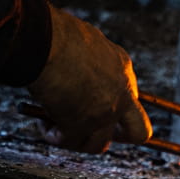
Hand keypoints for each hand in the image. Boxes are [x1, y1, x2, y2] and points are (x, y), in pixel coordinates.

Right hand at [25, 3, 152, 152]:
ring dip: (76, 138)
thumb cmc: (57, 34)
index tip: (91, 103)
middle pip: (137, 131)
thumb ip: (91, 64)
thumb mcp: (87, 44)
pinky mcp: (81, 125)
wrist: (44, 40)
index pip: (129, 98)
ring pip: (99, 144)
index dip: (111, 104)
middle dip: (117, 135)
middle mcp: (120, 93)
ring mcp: (104, 112)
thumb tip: (77, 75)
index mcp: (122, 68)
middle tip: (91, 129)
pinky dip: (54, 136)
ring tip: (54, 124)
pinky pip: (69, 142)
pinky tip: (42, 123)